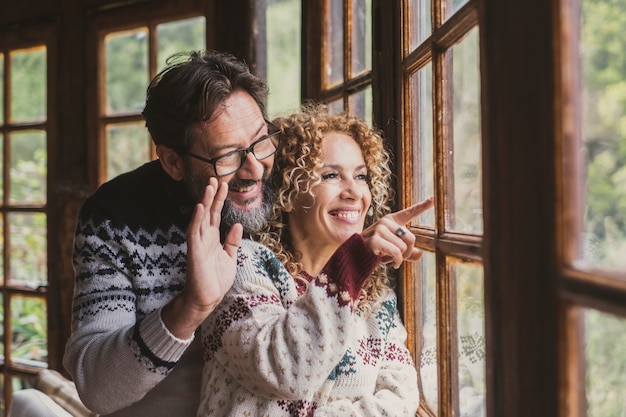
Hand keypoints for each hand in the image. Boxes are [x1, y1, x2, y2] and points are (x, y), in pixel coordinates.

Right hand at [162, 177, 242, 338]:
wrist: (208, 299)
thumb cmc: (216, 280)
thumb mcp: (230, 257)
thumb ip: (232, 241)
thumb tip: (237, 225)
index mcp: (213, 238)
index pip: (216, 214)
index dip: (219, 200)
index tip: (224, 184)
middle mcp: (205, 238)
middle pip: (208, 212)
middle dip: (212, 195)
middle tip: (215, 178)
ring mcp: (199, 243)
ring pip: (201, 218)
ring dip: (205, 202)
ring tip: (209, 187)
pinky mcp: (194, 252)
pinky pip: (194, 232)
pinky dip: (196, 220)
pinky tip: (200, 207)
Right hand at [361, 197, 433, 268]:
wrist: (353, 255)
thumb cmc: (374, 251)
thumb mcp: (393, 251)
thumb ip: (407, 253)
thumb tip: (420, 255)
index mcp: (391, 221)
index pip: (409, 212)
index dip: (422, 206)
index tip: (433, 199)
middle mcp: (386, 222)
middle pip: (411, 239)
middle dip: (407, 253)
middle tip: (397, 258)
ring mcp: (379, 229)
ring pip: (403, 248)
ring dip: (399, 259)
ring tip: (386, 258)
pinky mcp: (375, 239)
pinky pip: (397, 253)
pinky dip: (396, 261)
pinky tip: (386, 262)